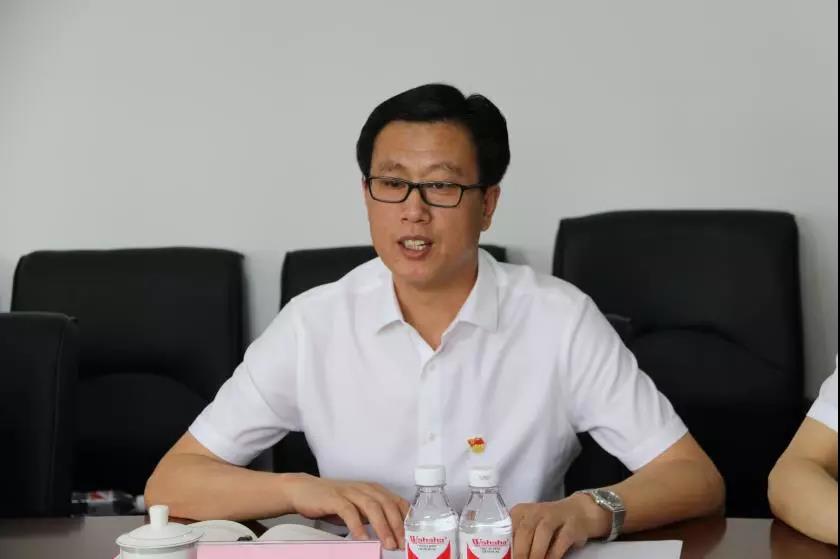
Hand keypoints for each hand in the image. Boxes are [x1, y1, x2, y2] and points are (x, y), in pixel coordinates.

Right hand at [281, 474, 409, 549]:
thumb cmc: (333, 501)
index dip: (406, 519)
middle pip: (387, 505)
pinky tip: (362, 538)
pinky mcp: (335, 498)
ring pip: (372, 507)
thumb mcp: (357, 508)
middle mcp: (365, 488)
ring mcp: (350, 492)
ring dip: (382, 527)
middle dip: (397, 525)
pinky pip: (349, 511)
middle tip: (402, 544)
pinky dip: (357, 526)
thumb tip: (392, 535)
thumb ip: (373, 517)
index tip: (412, 536)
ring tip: (387, 544)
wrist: (304, 490)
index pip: (397, 502)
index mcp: (374, 490)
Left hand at [510, 493, 609, 558]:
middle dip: (520, 551)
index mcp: (521, 511)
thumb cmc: (548, 524)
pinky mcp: (572, 525)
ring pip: (543, 532)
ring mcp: (555, 516)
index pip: (509, 527)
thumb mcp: (531, 527)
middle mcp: (536, 511)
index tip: (505, 557)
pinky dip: (554, 554)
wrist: (579, 512)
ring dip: (536, 552)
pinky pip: (561, 540)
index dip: (506, 545)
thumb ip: (520, 540)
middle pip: (525, 529)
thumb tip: (509, 557)